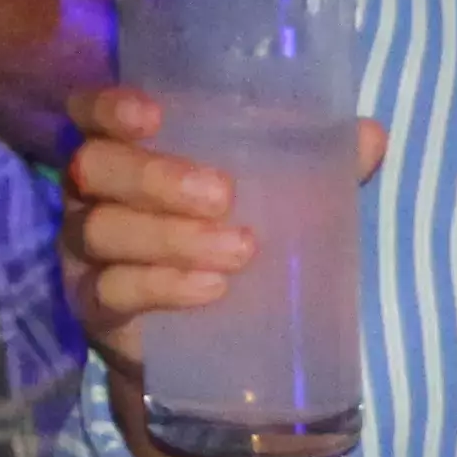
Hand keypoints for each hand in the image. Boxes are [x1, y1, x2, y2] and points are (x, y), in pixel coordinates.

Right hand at [61, 87, 386, 456]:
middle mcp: (91, 196)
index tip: (153, 116)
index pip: (90, 113)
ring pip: (101, 230)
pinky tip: (210, 288)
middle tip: (223, 195)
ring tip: (239, 251)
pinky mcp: (96, 308)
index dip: (108, 108)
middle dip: (154, 177)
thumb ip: (313, 167)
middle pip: (93, 167)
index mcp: (123, 153)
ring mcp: (85, 254)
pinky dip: (161, 285)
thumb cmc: (230, 247)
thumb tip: (370, 134)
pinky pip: (112, 291)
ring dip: (170, 236)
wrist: (210, 349)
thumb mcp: (274, 204)